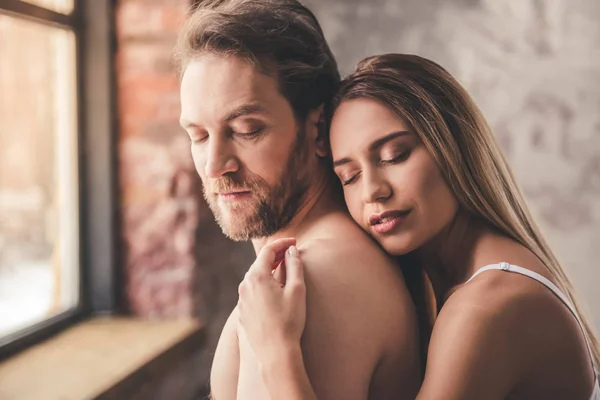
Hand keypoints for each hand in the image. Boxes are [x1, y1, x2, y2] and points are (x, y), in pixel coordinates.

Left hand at [237, 237, 306, 365]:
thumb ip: (294, 265)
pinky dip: (263, 284)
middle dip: (276, 255)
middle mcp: (245, 285)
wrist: (275, 352)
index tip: (295, 242)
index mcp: (258, 277)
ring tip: (284, 268)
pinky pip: (252, 290)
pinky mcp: (243, 311)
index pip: (268, 250)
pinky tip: (274, 289)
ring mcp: (242, 299)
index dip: (282, 243)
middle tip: (291, 252)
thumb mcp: (297, 290)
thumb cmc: (289, 321)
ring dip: (269, 269)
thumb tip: (291, 250)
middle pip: (260, 262)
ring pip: (255, 276)